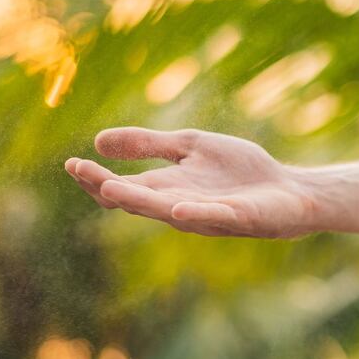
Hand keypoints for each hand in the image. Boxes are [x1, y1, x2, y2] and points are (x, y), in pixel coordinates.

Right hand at [64, 128, 317, 237]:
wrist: (288, 190)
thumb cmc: (240, 172)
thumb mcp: (190, 147)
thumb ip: (149, 144)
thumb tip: (98, 141)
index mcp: (167, 188)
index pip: (123, 186)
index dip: (96, 178)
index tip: (70, 163)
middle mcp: (180, 206)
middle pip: (138, 200)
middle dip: (109, 187)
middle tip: (83, 172)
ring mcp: (208, 215)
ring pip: (168, 211)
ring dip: (141, 202)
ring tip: (112, 190)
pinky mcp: (238, 217)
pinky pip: (213, 217)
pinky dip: (196, 213)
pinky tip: (179, 208)